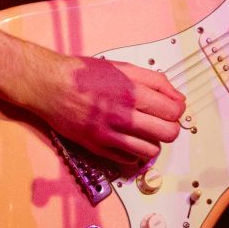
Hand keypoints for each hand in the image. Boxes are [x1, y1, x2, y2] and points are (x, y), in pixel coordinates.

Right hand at [39, 54, 186, 168]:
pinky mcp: (97, 147)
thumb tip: (177, 97)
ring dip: (153, 143)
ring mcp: (109, 134)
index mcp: (132, 92)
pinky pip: (127, 160)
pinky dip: (133, 153)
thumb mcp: (123, 67)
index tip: (172, 110)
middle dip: (170, 128)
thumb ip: (154, 80)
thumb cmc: (85, 74)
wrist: (51, 86)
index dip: (177, 111)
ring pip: (150, 151)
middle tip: (162, 123)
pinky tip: (128, 141)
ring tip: (146, 134)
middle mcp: (123, 115)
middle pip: (167, 133)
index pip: (173, 111)